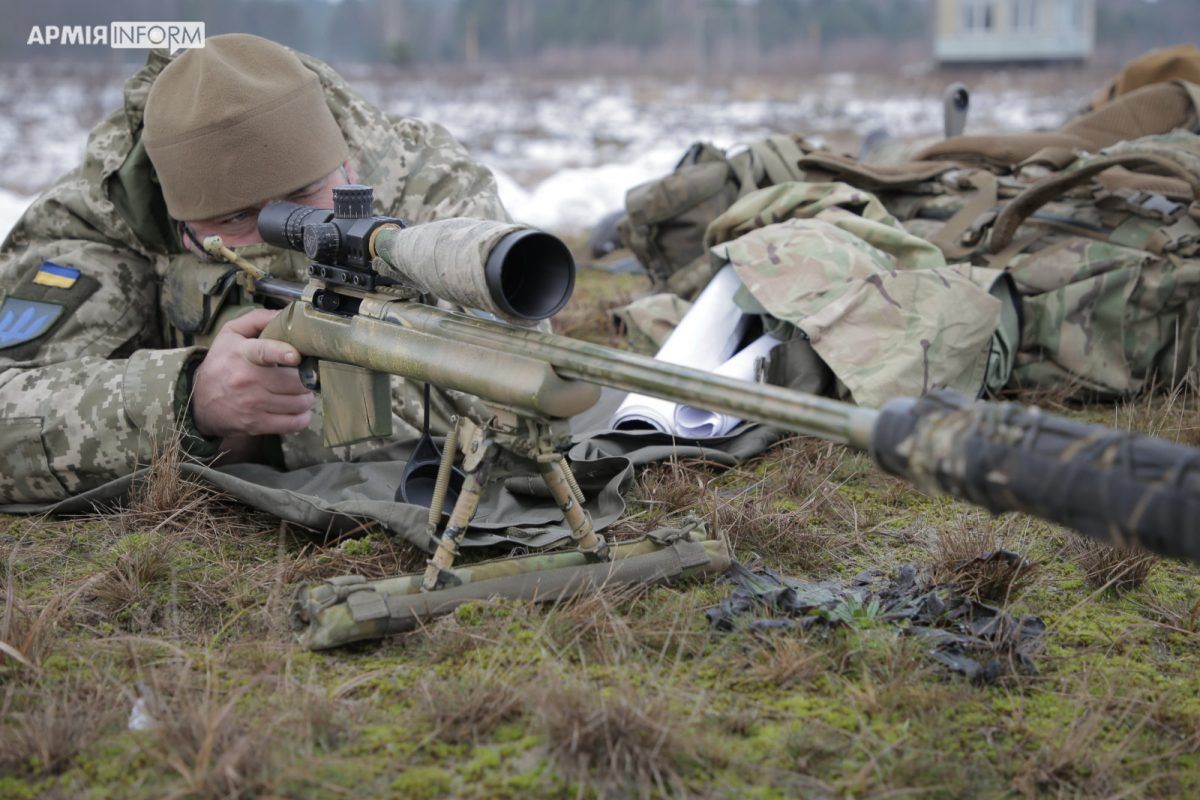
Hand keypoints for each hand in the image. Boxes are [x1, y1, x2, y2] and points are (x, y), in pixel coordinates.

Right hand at [192, 309, 314, 438]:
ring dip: (307, 398)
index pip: (264, 352)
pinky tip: (299, 410)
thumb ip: (257, 319)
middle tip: (307, 376)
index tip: (296, 355)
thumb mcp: (230, 334)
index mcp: (242, 354)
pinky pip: (293, 423)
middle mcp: (248, 380)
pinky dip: (302, 417)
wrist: (199, 402)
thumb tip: (286, 314)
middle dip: (308, 379)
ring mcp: (253, 405)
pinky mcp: (256, 424)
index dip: (282, 353)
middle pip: (295, 382)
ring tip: (302, 392)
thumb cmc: (221, 363)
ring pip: (299, 403)